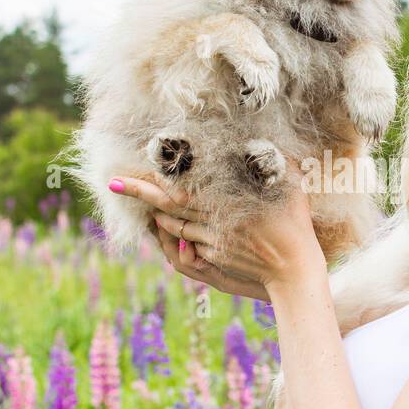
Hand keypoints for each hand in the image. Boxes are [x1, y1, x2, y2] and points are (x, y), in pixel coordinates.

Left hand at [109, 163, 321, 297]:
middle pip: (167, 204)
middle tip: (114, 183)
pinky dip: (175, 232)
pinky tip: (165, 223)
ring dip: (158, 214)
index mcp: (226, 199)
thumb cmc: (295, 224)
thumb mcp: (288, 184)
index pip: (181, 186)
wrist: (293, 270)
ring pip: (174, 225)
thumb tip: (262, 139)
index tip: (138, 166)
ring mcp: (211, 240)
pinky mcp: (213, 257)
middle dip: (139, 193)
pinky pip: (188, 241)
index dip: (156, 177)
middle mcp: (213, 220)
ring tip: (142, 202)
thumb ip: (271, 160)